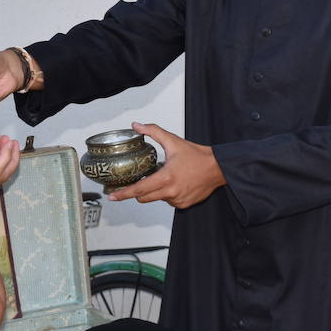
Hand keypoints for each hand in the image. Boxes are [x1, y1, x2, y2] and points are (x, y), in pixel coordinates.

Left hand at [107, 122, 224, 208]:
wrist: (218, 168)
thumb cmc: (198, 156)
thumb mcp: (173, 141)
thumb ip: (153, 132)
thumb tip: (137, 126)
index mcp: (166, 178)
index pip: (139, 189)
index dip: (123, 194)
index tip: (112, 196)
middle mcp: (171, 192)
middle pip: (143, 198)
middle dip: (139, 190)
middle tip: (142, 179)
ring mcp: (178, 200)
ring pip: (157, 199)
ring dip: (156, 190)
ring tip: (167, 177)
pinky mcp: (184, 204)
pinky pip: (169, 201)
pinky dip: (168, 193)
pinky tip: (176, 183)